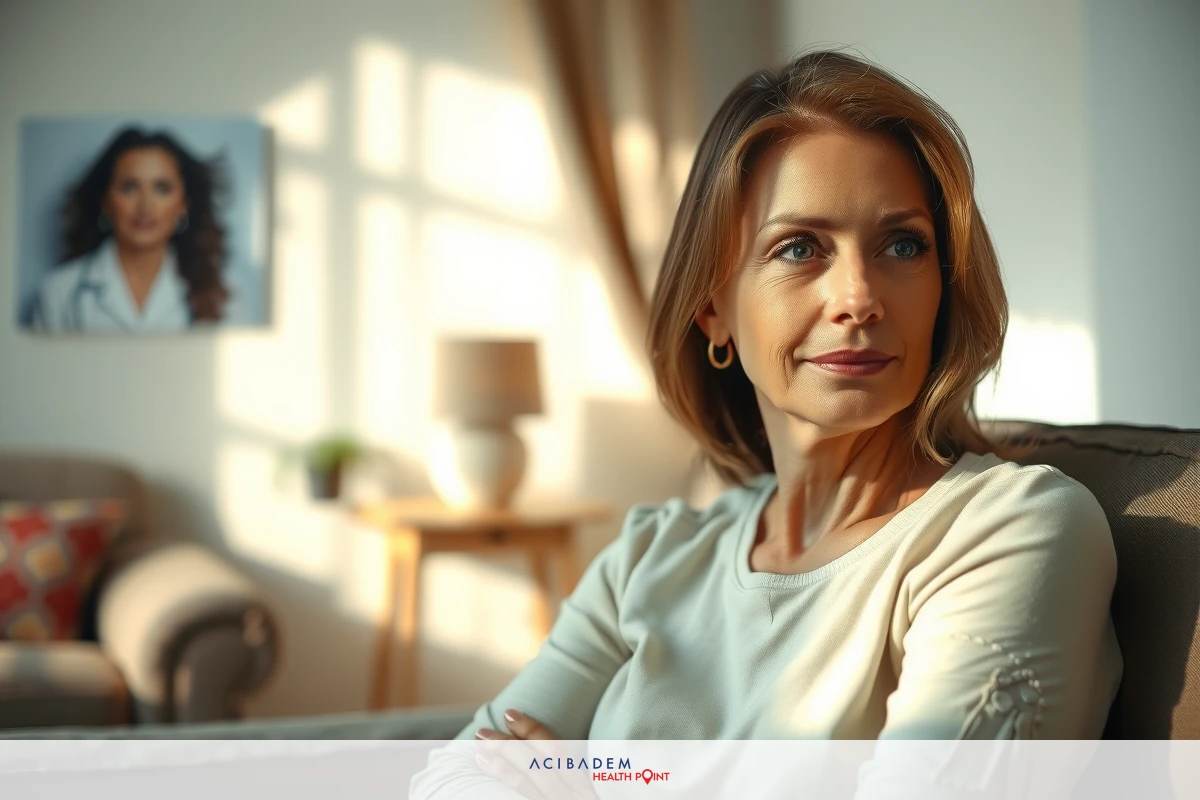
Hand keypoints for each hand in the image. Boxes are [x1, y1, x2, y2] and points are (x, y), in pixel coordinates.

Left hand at [475, 709, 595, 798]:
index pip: (558, 748)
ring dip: (502, 763)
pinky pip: (528, 799)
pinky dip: (509, 784)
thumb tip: (552, 765)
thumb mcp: (600, 792)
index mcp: (589, 784)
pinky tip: (488, 779)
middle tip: (482, 732)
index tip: (511, 714)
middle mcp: (577, 794)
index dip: (532, 728)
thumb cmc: (608, 798)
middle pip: (540, 759)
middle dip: (509, 742)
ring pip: (531, 779)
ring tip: (478, 751)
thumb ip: (576, 781)